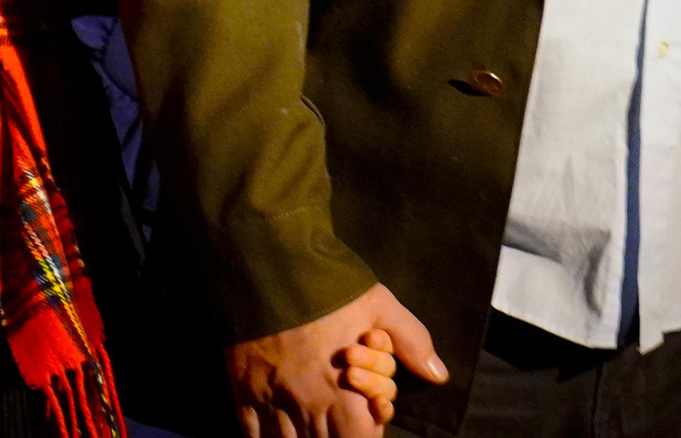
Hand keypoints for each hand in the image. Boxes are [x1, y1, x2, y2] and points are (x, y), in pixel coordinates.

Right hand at [228, 283, 445, 437]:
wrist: (264, 260)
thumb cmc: (325, 283)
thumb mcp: (378, 304)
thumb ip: (411, 341)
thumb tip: (438, 374)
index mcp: (343, 391)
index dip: (363, 436)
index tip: (363, 423)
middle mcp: (307, 404)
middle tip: (333, 425)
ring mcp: (271, 398)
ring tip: (305, 430)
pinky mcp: (243, 388)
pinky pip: (250, 433)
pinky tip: (271, 434)